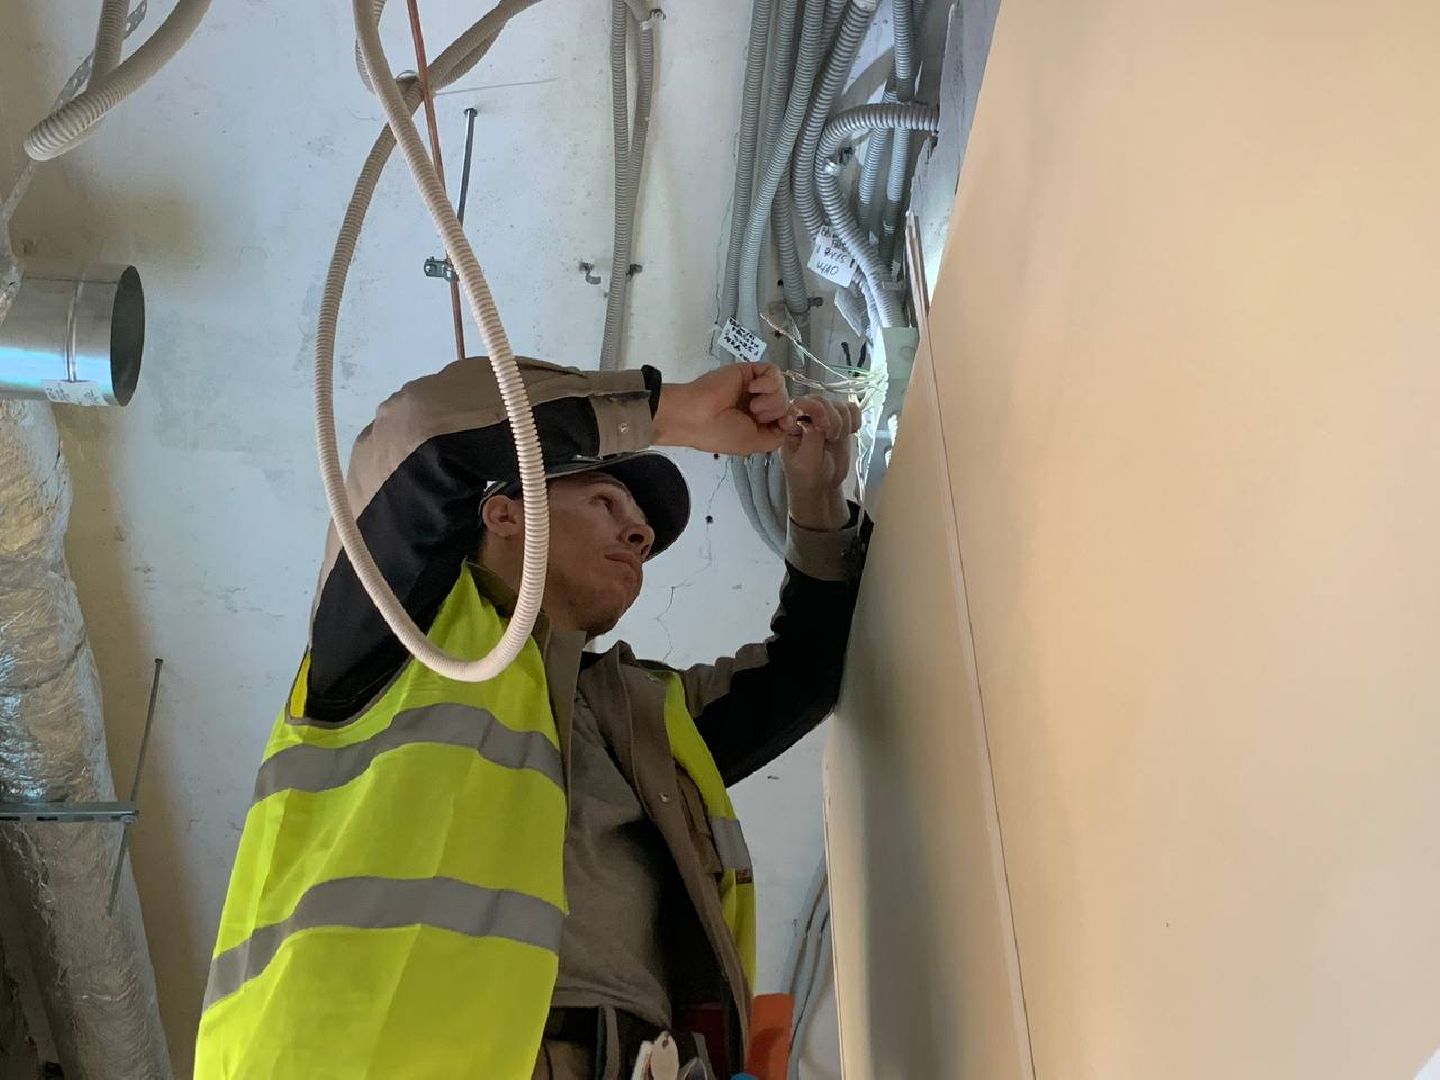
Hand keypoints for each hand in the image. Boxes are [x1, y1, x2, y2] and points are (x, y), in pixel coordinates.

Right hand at [654, 363, 792, 455]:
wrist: (697, 416)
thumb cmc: (722, 433)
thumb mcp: (754, 444)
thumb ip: (777, 436)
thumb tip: (789, 420)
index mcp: (757, 423)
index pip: (785, 417)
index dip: (789, 419)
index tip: (783, 422)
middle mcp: (757, 404)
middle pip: (786, 402)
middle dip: (776, 411)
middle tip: (754, 414)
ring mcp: (753, 387)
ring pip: (782, 387)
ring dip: (771, 399)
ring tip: (752, 404)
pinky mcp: (749, 370)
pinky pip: (773, 371)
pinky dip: (768, 382)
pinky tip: (753, 389)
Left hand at [781, 395, 859, 530]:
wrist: (821, 486)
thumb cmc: (806, 476)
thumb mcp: (805, 461)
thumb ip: (812, 438)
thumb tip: (820, 418)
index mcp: (791, 423)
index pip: (801, 403)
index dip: (815, 410)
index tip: (822, 428)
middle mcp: (806, 416)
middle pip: (822, 401)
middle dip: (831, 418)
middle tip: (832, 438)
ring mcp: (824, 418)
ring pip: (839, 405)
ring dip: (843, 421)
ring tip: (836, 439)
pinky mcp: (840, 422)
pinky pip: (851, 409)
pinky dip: (855, 418)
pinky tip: (851, 433)